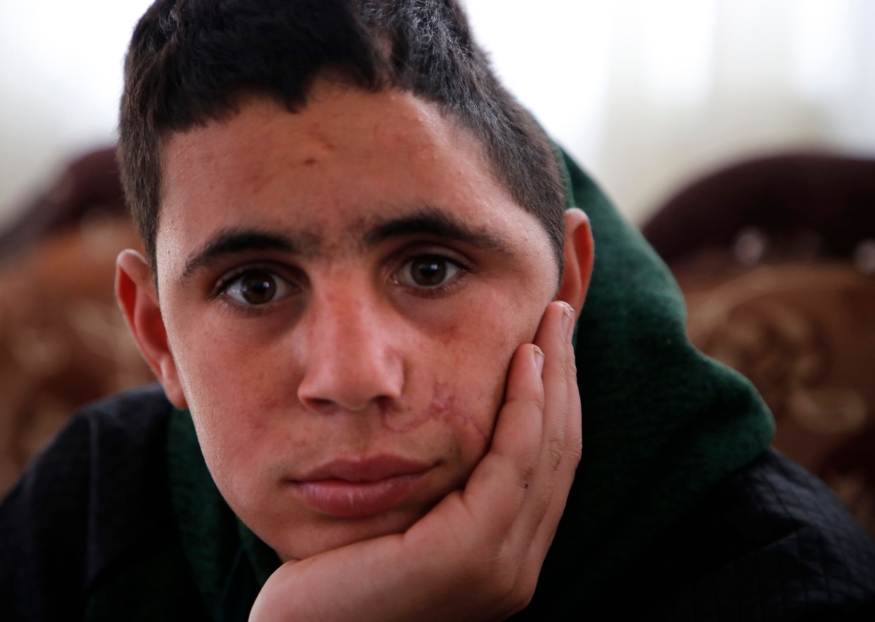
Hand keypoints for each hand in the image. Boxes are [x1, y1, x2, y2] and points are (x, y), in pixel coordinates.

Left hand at [249, 301, 582, 621]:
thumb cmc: (326, 579)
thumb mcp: (392, 522)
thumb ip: (430, 489)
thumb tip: (438, 424)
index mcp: (500, 561)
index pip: (545, 469)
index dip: (555, 402)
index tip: (548, 344)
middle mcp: (513, 569)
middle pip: (558, 454)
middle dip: (565, 378)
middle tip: (559, 313)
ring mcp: (499, 569)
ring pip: (546, 452)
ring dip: (554, 378)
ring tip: (550, 319)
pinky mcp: (470, 556)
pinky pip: (511, 464)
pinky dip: (525, 407)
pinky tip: (523, 360)